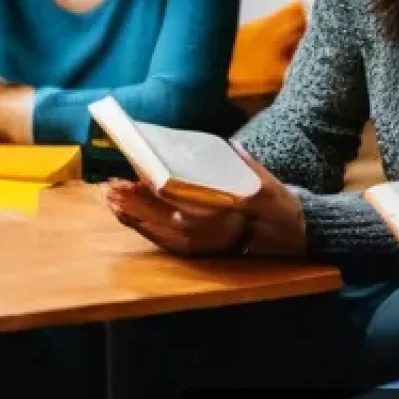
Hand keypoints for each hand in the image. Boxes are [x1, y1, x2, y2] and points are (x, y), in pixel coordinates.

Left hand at [105, 147, 305, 256]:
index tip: (134, 175)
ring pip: (155, 229)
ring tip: (110, 198)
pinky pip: (161, 240)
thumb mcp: (265, 184)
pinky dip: (141, 227)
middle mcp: (202, 233)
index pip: (176, 198)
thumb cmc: (275, 206)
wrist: (288, 237)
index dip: (151, 186)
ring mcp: (196, 244)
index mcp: (216, 214)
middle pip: (157, 215)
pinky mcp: (192, 250)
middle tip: (110, 186)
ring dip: (131, 214)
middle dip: (131, 201)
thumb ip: (245, 166)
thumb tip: (231, 148)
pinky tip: (125, 215)